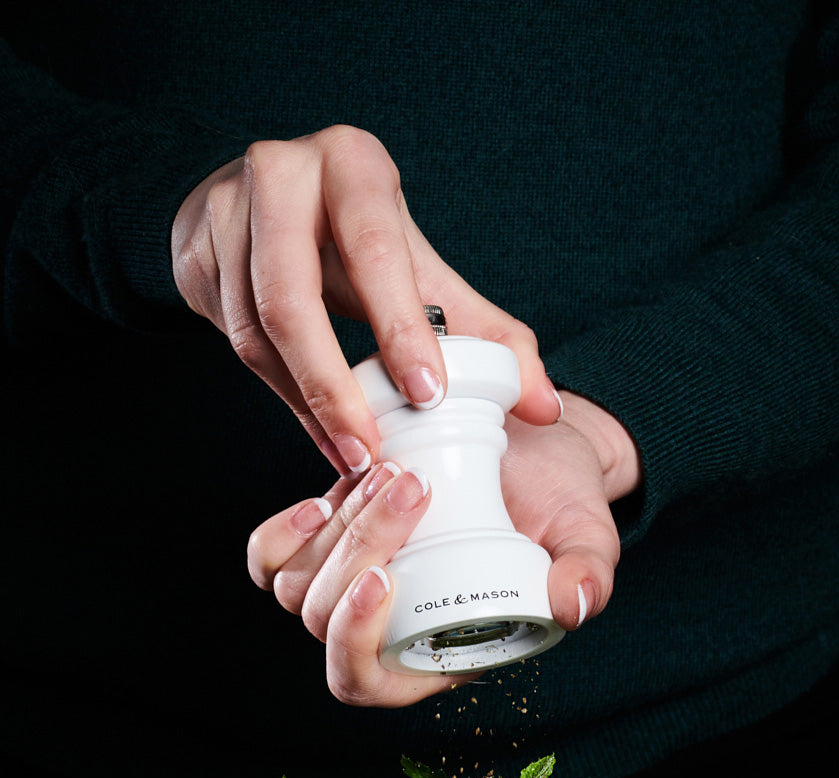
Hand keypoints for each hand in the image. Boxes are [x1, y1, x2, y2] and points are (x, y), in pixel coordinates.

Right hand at [171, 125, 560, 475]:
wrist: (270, 205)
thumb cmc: (364, 239)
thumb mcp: (424, 271)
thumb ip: (488, 335)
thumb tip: (545, 407)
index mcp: (352, 164)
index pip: (375, 248)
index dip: (399, 326)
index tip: (427, 396)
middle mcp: (280, 172)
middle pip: (291, 296)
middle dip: (332, 386)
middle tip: (370, 451)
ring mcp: (223, 209)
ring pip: (255, 327)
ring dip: (303, 402)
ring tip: (349, 452)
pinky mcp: (192, 250)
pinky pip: (228, 337)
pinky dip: (276, 393)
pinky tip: (316, 427)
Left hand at [246, 392, 638, 705]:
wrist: (534, 445)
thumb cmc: (560, 501)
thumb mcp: (586, 535)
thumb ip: (589, 574)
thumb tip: (572, 605)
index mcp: (435, 650)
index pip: (364, 680)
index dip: (355, 643)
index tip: (385, 579)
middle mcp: (382, 626)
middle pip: (323, 621)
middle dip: (358, 553)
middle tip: (412, 487)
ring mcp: (347, 582)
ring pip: (295, 585)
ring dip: (334, 531)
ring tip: (391, 475)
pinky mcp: (327, 538)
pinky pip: (269, 558)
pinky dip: (282, 533)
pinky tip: (326, 497)